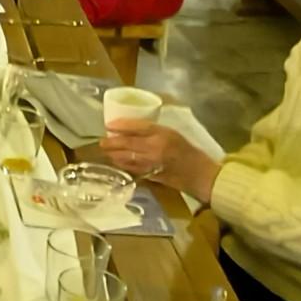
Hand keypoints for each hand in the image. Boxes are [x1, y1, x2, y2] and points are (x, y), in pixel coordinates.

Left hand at [99, 122, 218, 203]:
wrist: (198, 173)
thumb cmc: (187, 150)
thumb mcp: (172, 133)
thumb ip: (153, 131)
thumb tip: (130, 129)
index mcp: (162, 135)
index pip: (137, 128)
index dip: (121, 126)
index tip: (109, 125)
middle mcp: (154, 148)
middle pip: (127, 144)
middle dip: (111, 142)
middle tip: (102, 141)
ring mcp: (151, 163)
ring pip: (126, 158)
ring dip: (113, 154)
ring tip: (106, 151)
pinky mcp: (150, 175)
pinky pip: (131, 169)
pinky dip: (122, 164)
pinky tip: (116, 162)